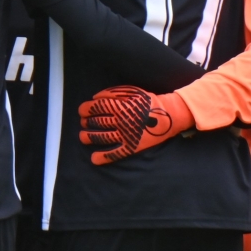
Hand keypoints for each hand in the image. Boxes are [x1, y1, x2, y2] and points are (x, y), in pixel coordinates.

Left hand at [78, 86, 192, 165]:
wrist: (168, 116)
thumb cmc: (148, 102)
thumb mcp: (132, 91)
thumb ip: (113, 92)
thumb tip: (94, 98)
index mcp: (120, 106)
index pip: (96, 108)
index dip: (85, 109)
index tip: (82, 111)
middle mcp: (121, 121)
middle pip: (96, 122)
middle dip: (86, 122)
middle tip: (84, 123)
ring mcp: (126, 135)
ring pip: (102, 138)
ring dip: (89, 138)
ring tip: (83, 137)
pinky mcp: (132, 147)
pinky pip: (115, 154)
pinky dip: (103, 157)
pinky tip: (94, 158)